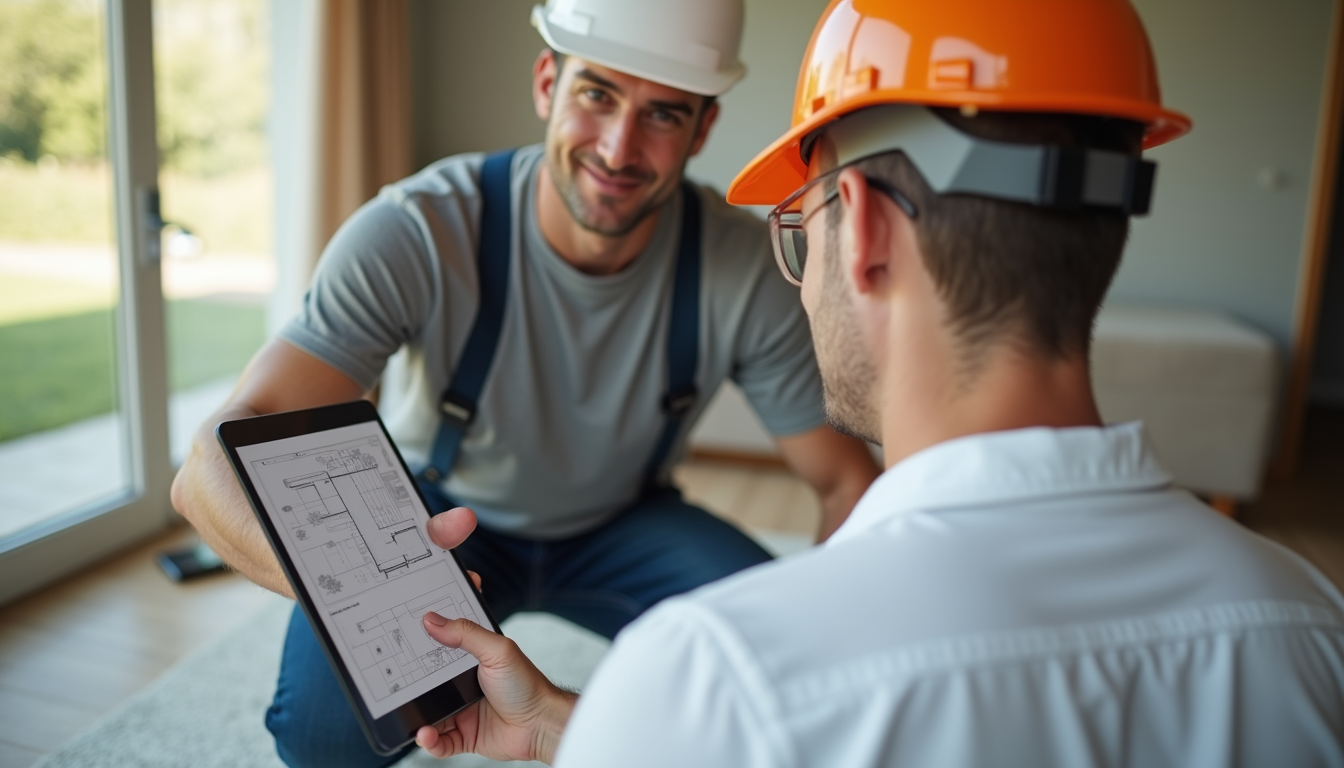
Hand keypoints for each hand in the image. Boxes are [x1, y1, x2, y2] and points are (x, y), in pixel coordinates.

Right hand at [417, 506, 576, 763]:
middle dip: (408, 677)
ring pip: (427, 711)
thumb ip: (466, 633)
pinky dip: (429, 740)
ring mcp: (460, 709)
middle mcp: (462, 682)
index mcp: (470, 657)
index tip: (404, 624)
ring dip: (416, 714)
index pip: (441, 642)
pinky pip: (438, 740)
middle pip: (425, 678)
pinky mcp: (462, 735)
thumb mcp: (497, 650)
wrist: (541, 724)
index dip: (423, 635)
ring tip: (408, 711)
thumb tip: (432, 620)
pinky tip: (427, 734)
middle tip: (391, 673)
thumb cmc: (527, 685)